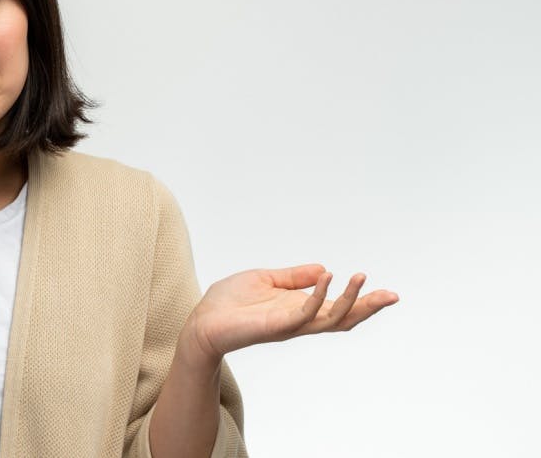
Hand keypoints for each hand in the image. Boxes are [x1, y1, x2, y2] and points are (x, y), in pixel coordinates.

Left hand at [184, 264, 398, 361]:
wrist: (203, 320)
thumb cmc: (230, 302)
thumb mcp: (266, 280)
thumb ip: (293, 277)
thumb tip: (323, 268)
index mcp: (300, 309)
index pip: (338, 309)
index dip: (363, 302)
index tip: (389, 294)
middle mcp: (300, 320)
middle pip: (344, 319)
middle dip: (368, 308)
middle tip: (391, 295)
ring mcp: (289, 325)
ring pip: (330, 319)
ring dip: (349, 300)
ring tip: (361, 278)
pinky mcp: (275, 326)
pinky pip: (303, 313)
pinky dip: (317, 296)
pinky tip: (326, 277)